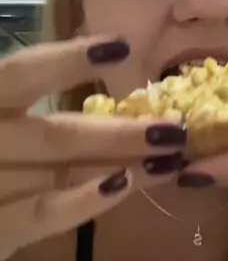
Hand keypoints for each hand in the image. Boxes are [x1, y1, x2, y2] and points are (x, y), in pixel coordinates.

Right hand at [0, 37, 186, 260]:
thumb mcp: (0, 120)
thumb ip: (25, 105)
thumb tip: (106, 94)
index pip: (20, 74)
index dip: (68, 60)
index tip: (120, 46)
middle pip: (58, 132)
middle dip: (122, 130)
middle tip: (178, 126)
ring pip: (63, 169)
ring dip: (122, 161)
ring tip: (172, 158)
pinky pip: (46, 213)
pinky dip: (85, 200)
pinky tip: (124, 185)